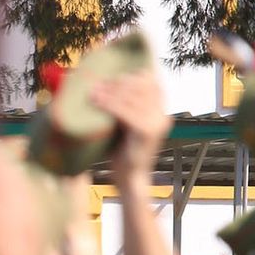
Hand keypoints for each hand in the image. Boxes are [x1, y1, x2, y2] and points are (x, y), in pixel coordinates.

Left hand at [92, 71, 169, 186]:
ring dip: (110, 92)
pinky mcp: (147, 132)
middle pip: (140, 86)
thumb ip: (123, 105)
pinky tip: (96, 102)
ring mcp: (157, 123)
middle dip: (117, 83)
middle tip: (96, 85)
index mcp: (160, 110)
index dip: (130, 76)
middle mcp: (162, 114)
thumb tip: (102, 84)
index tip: (109, 78)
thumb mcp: (125, 123)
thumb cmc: (122, 150)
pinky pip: (126, 112)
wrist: (130, 177)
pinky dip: (109, 105)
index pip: (150, 81)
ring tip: (92, 92)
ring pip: (132, 97)